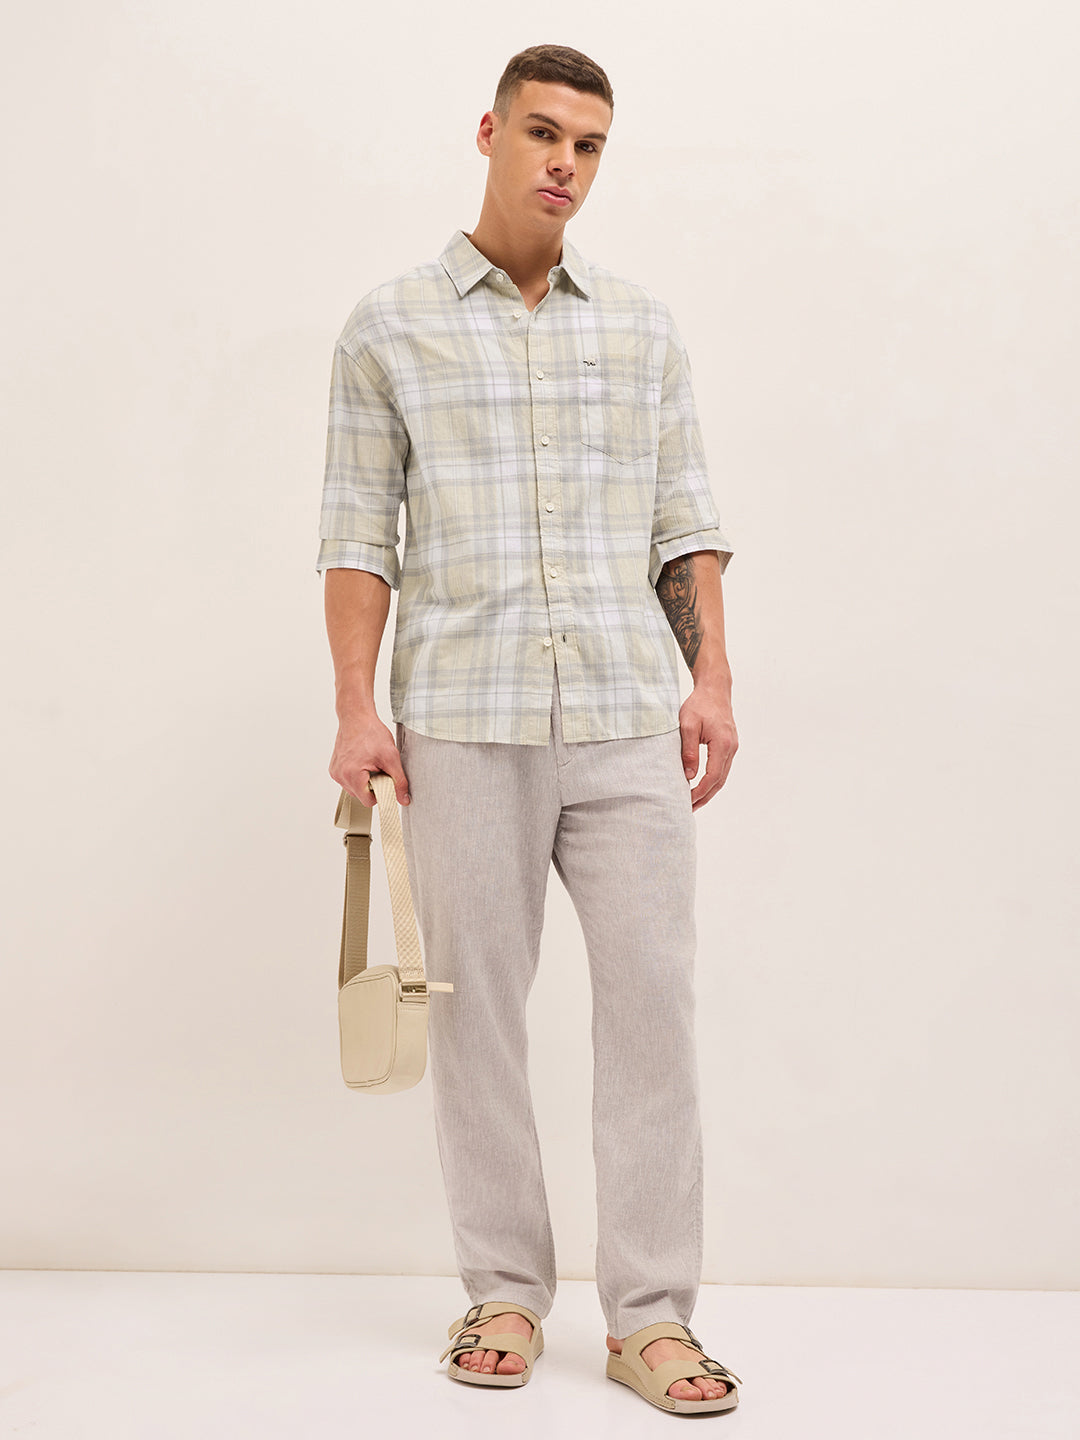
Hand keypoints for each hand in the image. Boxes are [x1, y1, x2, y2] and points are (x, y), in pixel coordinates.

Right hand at [328, 713, 409, 809]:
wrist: (356, 716)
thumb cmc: (371, 733)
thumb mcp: (391, 757)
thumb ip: (399, 781)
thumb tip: (404, 800)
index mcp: (351, 775)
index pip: (368, 801)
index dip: (381, 793)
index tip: (386, 780)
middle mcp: (339, 776)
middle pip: (361, 795)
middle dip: (372, 785)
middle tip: (378, 767)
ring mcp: (335, 772)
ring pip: (355, 788)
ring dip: (365, 780)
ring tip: (370, 762)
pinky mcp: (334, 768)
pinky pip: (349, 780)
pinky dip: (358, 774)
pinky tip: (362, 760)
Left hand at [679, 687, 737, 811]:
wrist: (714, 689)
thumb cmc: (699, 704)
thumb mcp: (688, 725)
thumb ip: (688, 751)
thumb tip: (689, 776)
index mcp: (723, 743)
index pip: (712, 776)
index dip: (700, 791)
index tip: (686, 800)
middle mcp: (731, 748)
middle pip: (720, 781)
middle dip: (705, 797)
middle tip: (689, 809)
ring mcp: (732, 747)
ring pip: (722, 776)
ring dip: (709, 791)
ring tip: (694, 802)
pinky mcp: (729, 745)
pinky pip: (722, 768)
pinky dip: (712, 780)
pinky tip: (701, 786)